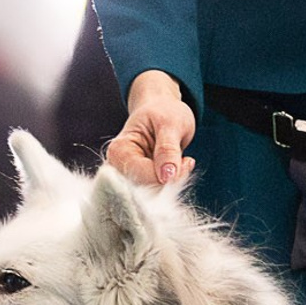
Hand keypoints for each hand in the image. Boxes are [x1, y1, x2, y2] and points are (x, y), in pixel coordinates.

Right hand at [106, 72, 196, 186]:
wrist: (160, 109)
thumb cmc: (163, 112)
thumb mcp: (170, 124)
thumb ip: (168, 149)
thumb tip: (167, 177)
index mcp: (119, 151)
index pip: (144, 177)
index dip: (170, 175)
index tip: (187, 161)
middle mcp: (117, 168)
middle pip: (147, 189)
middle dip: (172, 179)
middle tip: (184, 160)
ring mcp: (127, 177)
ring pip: (154, 194)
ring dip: (173, 180)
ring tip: (178, 159)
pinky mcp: (138, 183)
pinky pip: (158, 193)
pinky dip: (171, 182)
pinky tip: (175, 167)